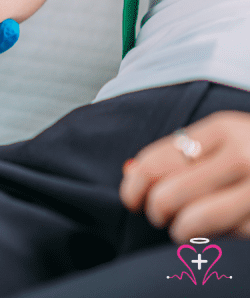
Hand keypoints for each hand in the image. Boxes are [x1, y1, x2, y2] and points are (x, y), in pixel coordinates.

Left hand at [119, 110, 249, 241]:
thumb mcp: (223, 141)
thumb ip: (178, 155)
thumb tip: (130, 174)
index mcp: (223, 129)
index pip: (157, 161)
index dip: (135, 187)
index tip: (133, 200)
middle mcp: (244, 155)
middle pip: (171, 194)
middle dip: (157, 212)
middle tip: (163, 217)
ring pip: (196, 221)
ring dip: (182, 231)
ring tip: (184, 229)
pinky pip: (230, 237)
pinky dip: (219, 239)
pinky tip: (223, 230)